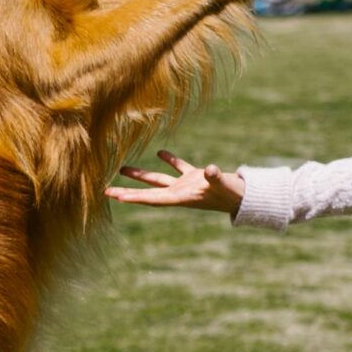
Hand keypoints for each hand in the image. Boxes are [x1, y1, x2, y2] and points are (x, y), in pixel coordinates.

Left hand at [108, 150, 243, 214]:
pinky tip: (160, 153)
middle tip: (106, 191)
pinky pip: (178, 168)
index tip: (118, 198)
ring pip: (158, 180)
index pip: (154, 198)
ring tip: (122, 169)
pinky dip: (169, 161)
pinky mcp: (194, 178)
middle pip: (148, 193)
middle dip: (128, 191)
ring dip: (141, 175)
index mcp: (183, 197)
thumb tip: (210, 169)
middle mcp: (180, 193)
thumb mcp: (224, 185)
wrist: (245, 198)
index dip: (136, 198)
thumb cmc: (233, 194)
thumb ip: (215, 177)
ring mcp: (186, 186)